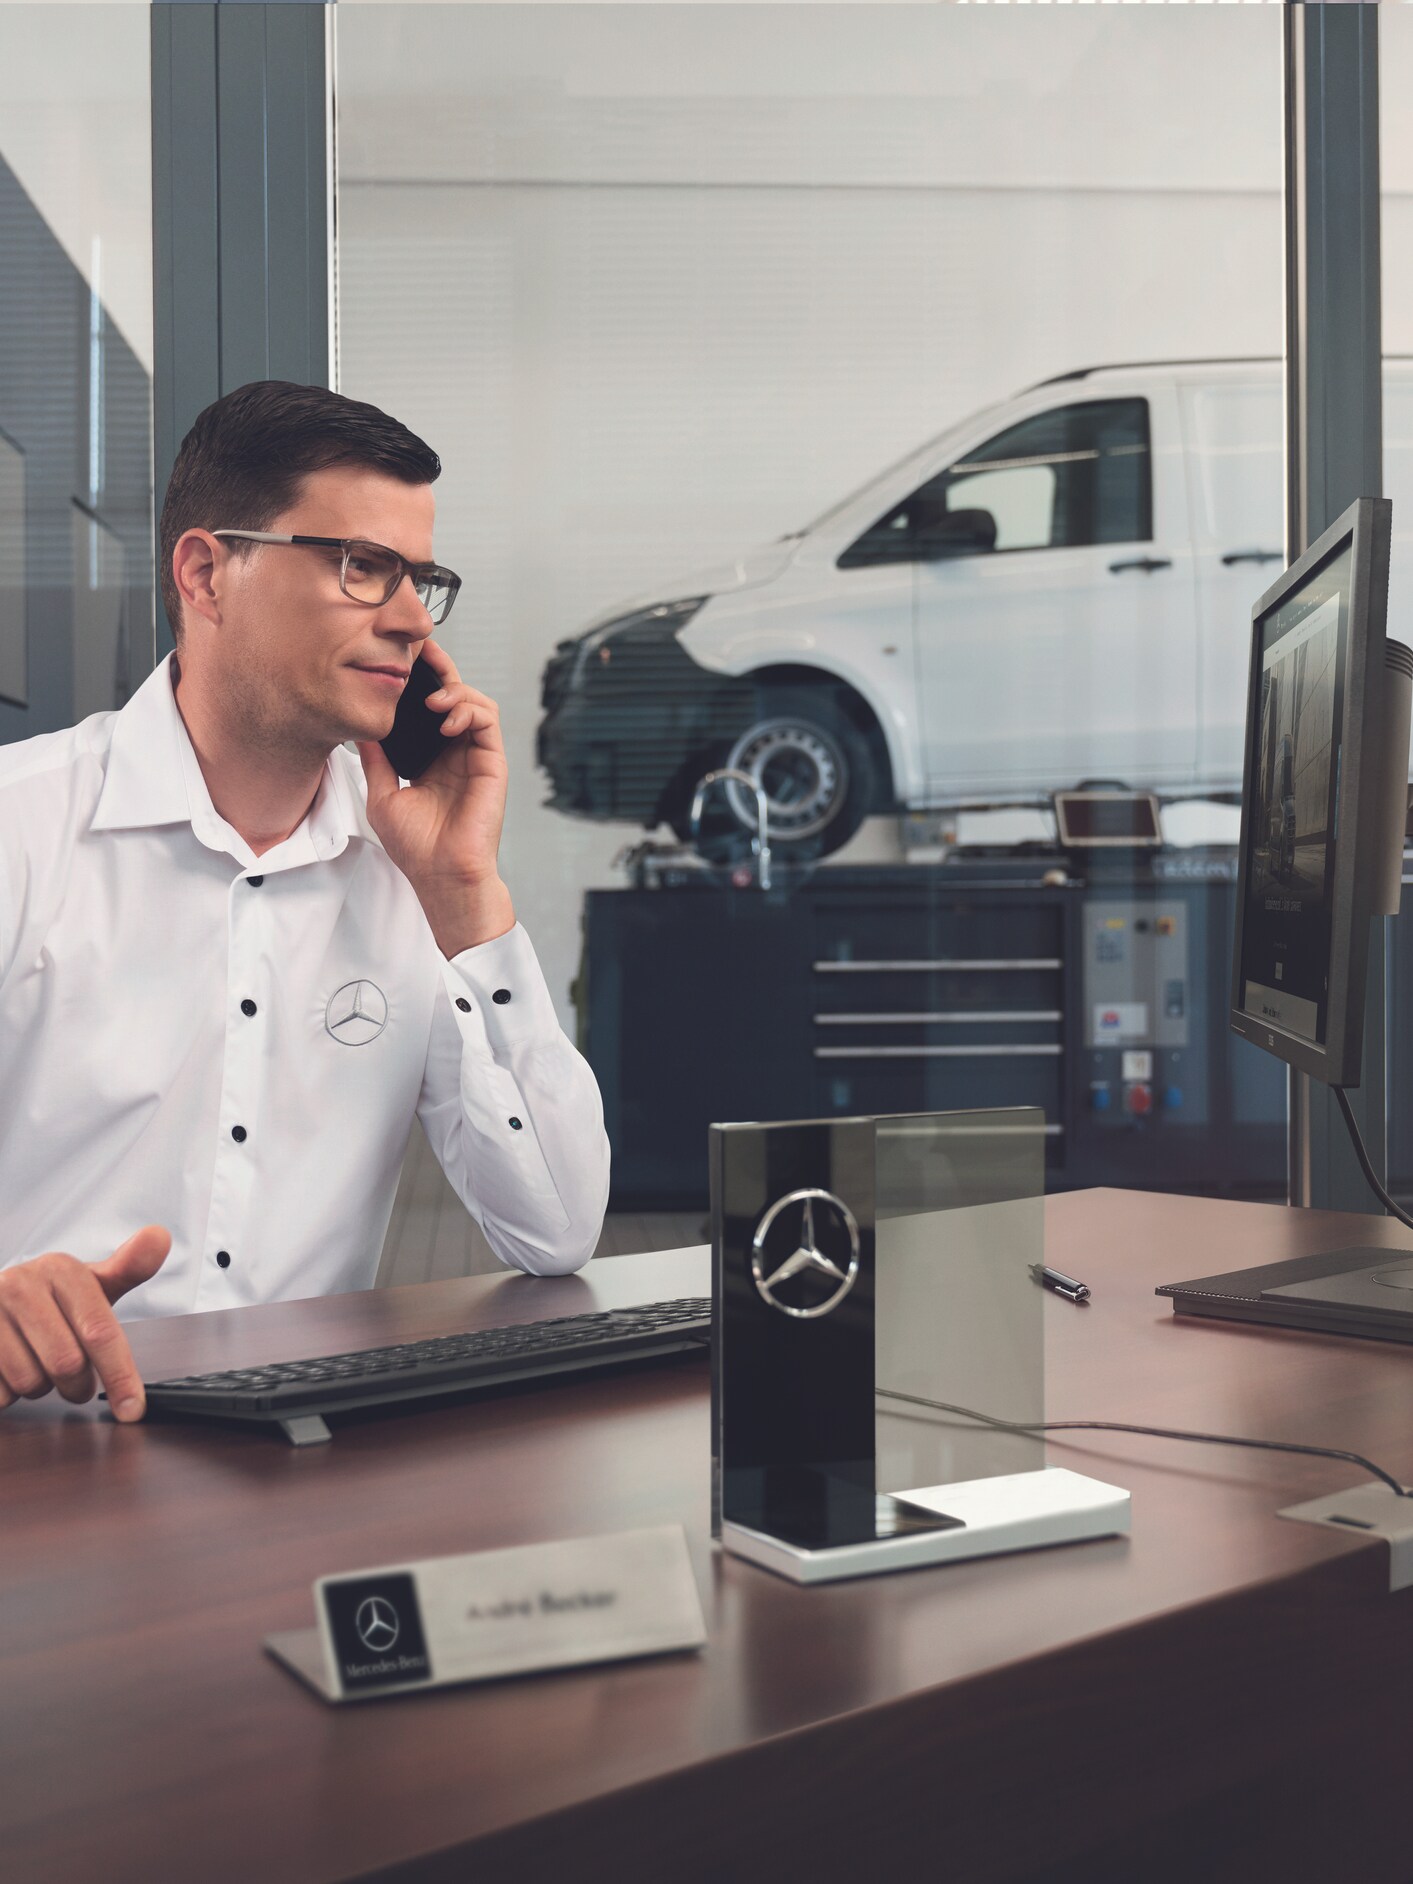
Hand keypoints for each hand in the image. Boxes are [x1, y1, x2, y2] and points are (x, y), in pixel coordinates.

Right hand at [0, 1225, 171, 1421]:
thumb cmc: (51, 1298)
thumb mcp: (90, 1282)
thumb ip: (129, 1267)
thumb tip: (160, 1237)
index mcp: (60, 1269)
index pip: (100, 1331)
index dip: (120, 1375)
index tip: (132, 1409)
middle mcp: (20, 1285)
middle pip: (67, 1363)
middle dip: (78, 1386)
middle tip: (78, 1382)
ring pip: (31, 1382)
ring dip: (42, 1388)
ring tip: (39, 1365)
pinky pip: (0, 1392)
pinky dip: (10, 1393)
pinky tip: (11, 1370)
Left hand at [355, 638, 515, 953]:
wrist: (440, 875)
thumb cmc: (415, 847)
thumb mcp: (381, 794)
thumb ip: (375, 759)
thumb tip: (358, 727)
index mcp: (432, 758)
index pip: (428, 709)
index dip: (418, 682)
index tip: (400, 661)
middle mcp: (456, 753)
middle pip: (454, 696)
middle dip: (439, 670)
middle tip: (420, 651)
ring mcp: (475, 757)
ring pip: (475, 702)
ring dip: (455, 691)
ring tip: (433, 700)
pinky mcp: (492, 764)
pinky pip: (488, 721)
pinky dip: (469, 709)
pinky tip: (447, 717)